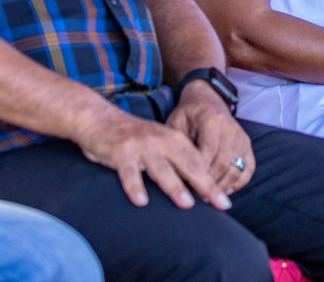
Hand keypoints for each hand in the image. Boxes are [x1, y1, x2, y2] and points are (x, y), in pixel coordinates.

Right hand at [74, 104, 230, 211]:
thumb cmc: (133, 137)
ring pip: (161, 169)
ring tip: (187, 204)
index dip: (213, 181)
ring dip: (175, 186)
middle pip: (187, 165)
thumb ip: (177, 160)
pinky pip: (129, 173)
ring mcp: (141, 146)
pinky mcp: (121, 153)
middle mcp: (161, 141)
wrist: (99, 118)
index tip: (224, 201)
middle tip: (220, 204)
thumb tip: (200, 186)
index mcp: (174, 139)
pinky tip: (141, 202)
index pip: (199, 162)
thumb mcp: (160, 142)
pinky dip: (135, 187)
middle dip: (206, 185)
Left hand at [167, 80, 255, 196]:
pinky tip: (223, 190)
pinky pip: (248, 170)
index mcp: (212, 120)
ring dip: (222, 187)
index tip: (186, 187)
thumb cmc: (188, 114)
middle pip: (223, 164)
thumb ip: (179, 146)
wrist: (207, 99)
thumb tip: (178, 175)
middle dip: (209, 184)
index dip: (198, 173)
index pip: (208, 153)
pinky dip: (237, 184)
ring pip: (236, 170)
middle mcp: (231, 128)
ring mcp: (242, 137)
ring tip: (207, 197)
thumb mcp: (176, 123)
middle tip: (194, 197)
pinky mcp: (247, 145)